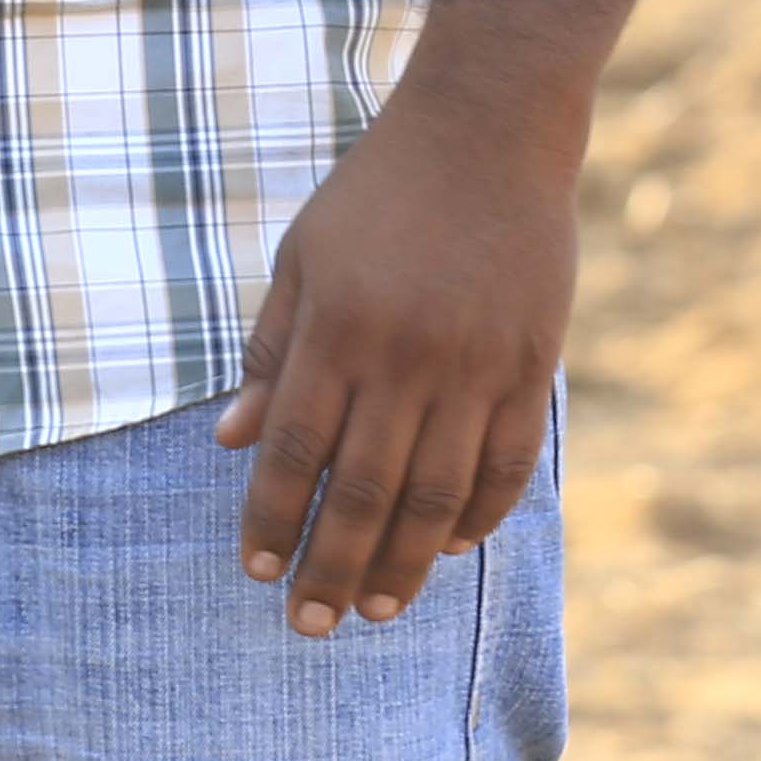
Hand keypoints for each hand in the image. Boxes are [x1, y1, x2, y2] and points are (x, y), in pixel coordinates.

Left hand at [216, 82, 577, 636]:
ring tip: (377, 610)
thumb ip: (272, 352)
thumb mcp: (303, 258)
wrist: (487, 135)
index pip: (295, 450)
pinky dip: (476, 516)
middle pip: (362, 489)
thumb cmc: (377, 194)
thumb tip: (232, 441)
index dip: (271, 518)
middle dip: (331, 566)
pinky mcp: (529, 367)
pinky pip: (503, 466)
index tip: (254, 571)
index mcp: (336, 328)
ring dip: (402, 563)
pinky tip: (446, 549)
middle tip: (310, 625)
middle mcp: (403, 357)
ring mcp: (472, 367)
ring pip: (435, 494)